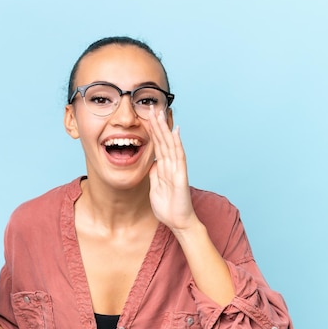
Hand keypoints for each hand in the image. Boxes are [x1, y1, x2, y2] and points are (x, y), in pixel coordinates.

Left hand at [147, 106, 196, 231]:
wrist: (178, 222)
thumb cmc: (168, 207)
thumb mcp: (155, 188)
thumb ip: (154, 174)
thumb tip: (151, 163)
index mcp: (164, 168)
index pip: (157, 145)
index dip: (152, 131)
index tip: (147, 117)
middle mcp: (171, 165)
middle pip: (163, 140)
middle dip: (157, 124)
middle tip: (152, 106)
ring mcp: (177, 169)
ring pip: (170, 144)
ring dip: (164, 128)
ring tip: (160, 113)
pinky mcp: (180, 176)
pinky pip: (179, 156)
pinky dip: (177, 143)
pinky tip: (175, 131)